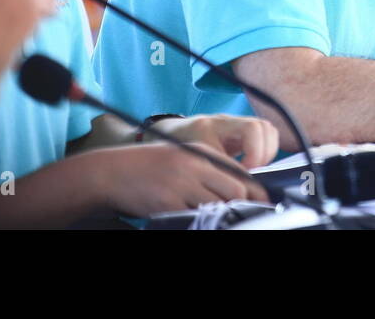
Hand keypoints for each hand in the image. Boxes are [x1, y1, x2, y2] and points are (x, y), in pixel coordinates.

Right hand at [89, 142, 268, 215]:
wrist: (112, 172)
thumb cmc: (150, 168)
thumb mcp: (183, 159)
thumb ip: (209, 170)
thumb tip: (241, 189)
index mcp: (202, 152)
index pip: (241, 172)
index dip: (256, 191)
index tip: (263, 203)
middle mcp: (195, 165)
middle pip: (235, 190)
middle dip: (241, 206)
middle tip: (242, 216)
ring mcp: (181, 185)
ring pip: (217, 206)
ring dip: (219, 216)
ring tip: (213, 218)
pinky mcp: (168, 204)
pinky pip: (193, 218)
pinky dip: (197, 222)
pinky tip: (191, 220)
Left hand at [151, 114, 279, 169]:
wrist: (172, 133)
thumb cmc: (181, 144)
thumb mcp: (197, 156)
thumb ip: (219, 166)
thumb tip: (239, 181)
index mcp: (219, 124)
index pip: (252, 128)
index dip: (255, 151)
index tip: (247, 170)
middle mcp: (233, 121)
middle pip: (265, 127)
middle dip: (265, 152)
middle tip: (253, 170)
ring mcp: (239, 125)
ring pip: (268, 130)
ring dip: (267, 151)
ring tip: (254, 168)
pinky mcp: (242, 133)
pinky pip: (264, 136)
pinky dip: (264, 151)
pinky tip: (252, 165)